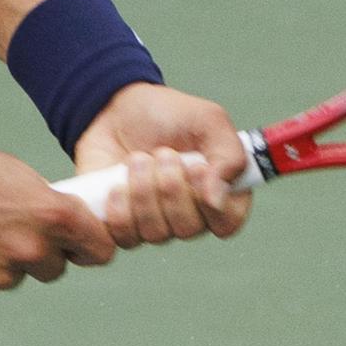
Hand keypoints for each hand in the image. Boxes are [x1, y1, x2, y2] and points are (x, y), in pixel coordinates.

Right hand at [0, 141, 115, 304]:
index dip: (92, 245)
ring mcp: (0, 277)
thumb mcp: (13, 172)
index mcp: (50, 216)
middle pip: (55, 267)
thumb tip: (58, 222)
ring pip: (17, 276)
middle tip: (12, 230)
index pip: (100, 249)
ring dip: (5, 262)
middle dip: (42, 253)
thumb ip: (43, 202)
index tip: (84, 244)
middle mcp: (31, 250)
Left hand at [72, 83, 253, 247]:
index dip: (211, 204)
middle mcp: (191, 215)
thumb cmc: (169, 114)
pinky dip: (119, 207)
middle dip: (170, 187)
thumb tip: (217, 199)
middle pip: (188, 229)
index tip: (197, 169)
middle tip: (163, 153)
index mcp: (219, 192)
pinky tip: (117, 183)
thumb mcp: (209, 120)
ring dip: (143, 191)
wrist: (117, 109)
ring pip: (156, 233)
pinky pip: (124, 236)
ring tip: (137, 159)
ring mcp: (156, 223)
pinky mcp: (123, 226)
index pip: (227, 223)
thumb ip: (229, 156)